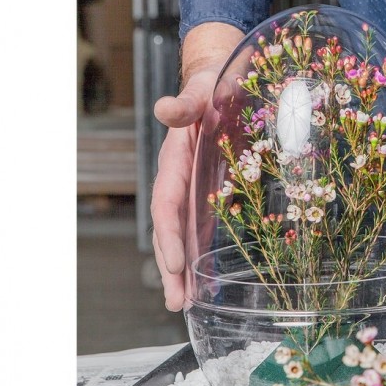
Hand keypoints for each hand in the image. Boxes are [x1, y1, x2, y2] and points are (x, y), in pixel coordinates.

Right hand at [151, 23, 243, 309]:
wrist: (220, 80)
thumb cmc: (211, 85)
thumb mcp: (202, 90)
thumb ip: (186, 103)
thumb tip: (166, 109)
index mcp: (176, 161)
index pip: (168, 204)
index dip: (169, 235)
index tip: (176, 266)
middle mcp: (181, 180)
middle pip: (171, 229)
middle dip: (172, 267)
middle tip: (176, 304)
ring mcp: (194, 189)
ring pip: (184, 234)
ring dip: (183, 269)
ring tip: (184, 304)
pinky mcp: (210, 191)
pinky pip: (201, 226)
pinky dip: (200, 253)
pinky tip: (206, 280)